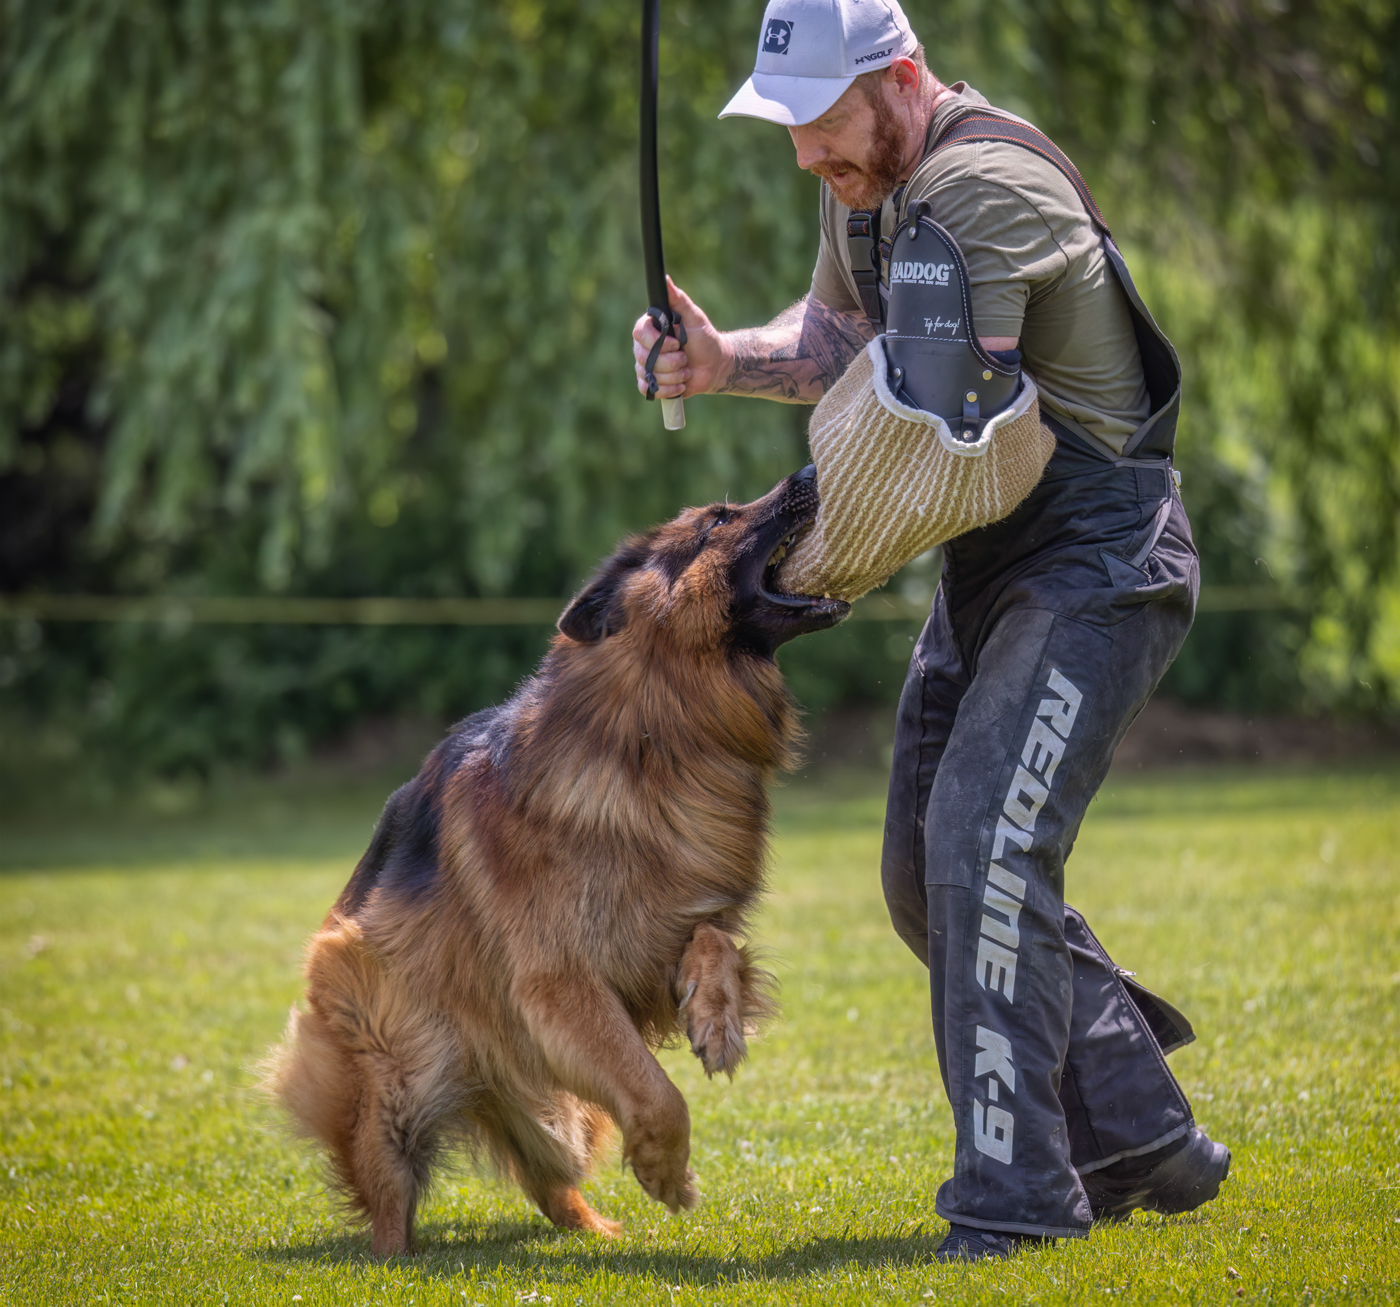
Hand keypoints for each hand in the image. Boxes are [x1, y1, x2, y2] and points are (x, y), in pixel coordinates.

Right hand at [632, 277, 728, 399]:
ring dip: (674, 375)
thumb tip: (665, 278)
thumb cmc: (705, 339)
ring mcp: (646, 367)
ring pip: (649, 375)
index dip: (658, 342)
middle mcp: (644, 347)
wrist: (715, 366)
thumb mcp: (695, 317)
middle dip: (671, 362)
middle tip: (685, 358)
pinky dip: (668, 389)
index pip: (639, 333)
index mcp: (650, 328)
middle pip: (644, 358)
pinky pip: (649, 390)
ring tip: (686, 370)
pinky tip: (681, 383)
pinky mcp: (652, 385)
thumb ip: (679, 299)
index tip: (677, 344)